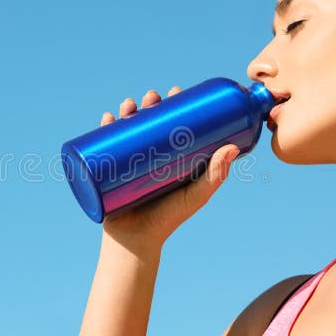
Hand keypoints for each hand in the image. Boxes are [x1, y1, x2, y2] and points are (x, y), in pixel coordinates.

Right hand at [99, 87, 240, 250]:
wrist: (135, 243)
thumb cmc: (168, 220)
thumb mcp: (195, 196)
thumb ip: (215, 176)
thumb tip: (232, 148)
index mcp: (169, 158)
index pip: (171, 124)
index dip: (173, 106)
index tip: (176, 92)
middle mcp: (149, 157)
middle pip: (148, 122)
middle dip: (148, 104)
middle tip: (152, 97)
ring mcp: (128, 163)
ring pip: (126, 130)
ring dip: (126, 111)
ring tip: (128, 105)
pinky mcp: (109, 172)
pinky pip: (104, 147)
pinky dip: (104, 129)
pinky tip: (106, 118)